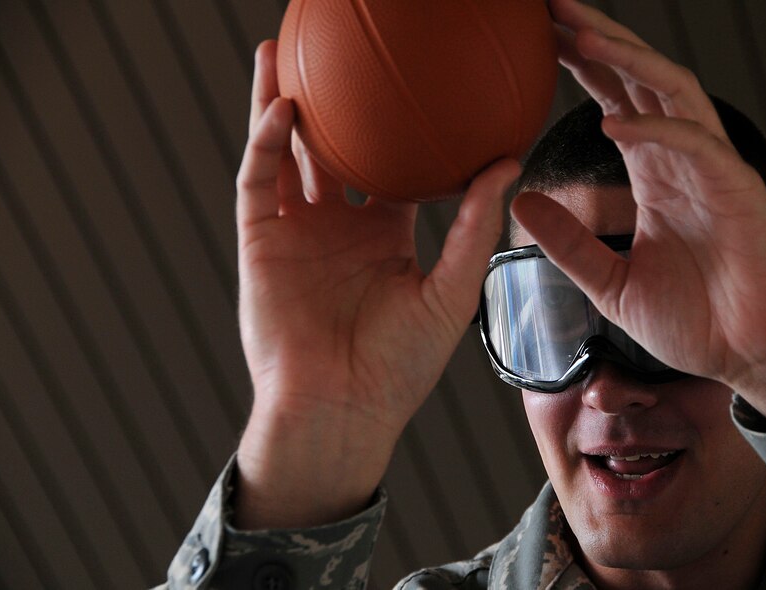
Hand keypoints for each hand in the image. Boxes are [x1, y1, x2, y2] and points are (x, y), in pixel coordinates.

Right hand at [234, 41, 519, 526]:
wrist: (343, 410)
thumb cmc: (400, 366)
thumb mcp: (450, 290)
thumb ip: (474, 225)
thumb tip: (508, 162)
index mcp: (382, 236)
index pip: (389, 168)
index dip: (398, 129)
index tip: (413, 88)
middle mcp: (337, 227)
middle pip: (330, 150)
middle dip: (331, 104)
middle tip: (339, 54)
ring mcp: (296, 232)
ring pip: (282, 153)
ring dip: (279, 103)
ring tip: (282, 50)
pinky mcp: (261, 242)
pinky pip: (257, 180)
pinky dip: (264, 142)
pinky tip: (281, 105)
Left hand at [511, 0, 765, 430]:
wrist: (750, 359)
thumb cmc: (695, 322)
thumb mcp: (611, 284)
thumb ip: (569, 244)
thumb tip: (521, 202)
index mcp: (655, 175)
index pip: (616, 101)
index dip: (582, 67)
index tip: (542, 41)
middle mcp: (682, 161)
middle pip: (641, 80)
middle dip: (599, 39)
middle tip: (552, 9)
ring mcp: (713, 171)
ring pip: (673, 93)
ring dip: (628, 60)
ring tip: (580, 34)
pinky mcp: (740, 192)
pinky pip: (697, 146)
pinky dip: (657, 130)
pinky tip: (614, 122)